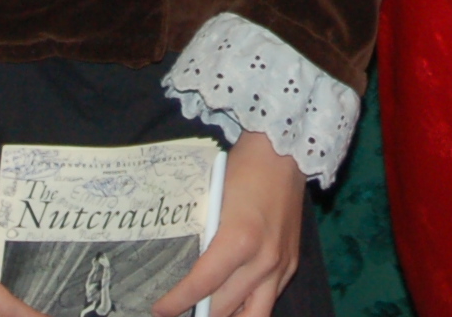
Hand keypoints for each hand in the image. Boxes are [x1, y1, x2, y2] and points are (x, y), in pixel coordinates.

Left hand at [156, 132, 305, 316]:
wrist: (284, 152)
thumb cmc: (242, 169)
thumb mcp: (212, 202)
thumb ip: (202, 237)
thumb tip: (184, 267)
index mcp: (239, 241)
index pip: (202, 286)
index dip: (177, 303)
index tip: (160, 311)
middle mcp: (263, 261)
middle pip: (226, 309)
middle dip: (200, 315)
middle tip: (181, 312)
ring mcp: (281, 266)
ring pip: (255, 316)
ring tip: (209, 313)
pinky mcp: (292, 264)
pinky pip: (270, 298)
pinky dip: (249, 305)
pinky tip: (233, 301)